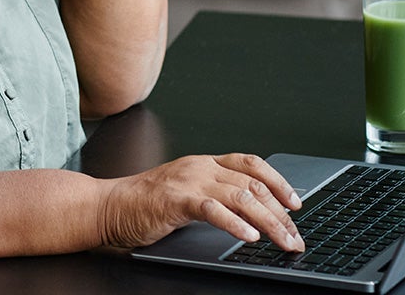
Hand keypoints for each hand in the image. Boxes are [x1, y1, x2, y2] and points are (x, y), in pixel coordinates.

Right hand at [98, 153, 304, 250]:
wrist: (109, 206)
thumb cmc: (144, 203)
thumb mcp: (186, 191)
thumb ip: (214, 194)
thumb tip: (251, 212)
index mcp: (204, 163)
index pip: (251, 164)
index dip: (278, 181)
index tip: (296, 203)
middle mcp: (200, 167)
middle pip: (253, 184)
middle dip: (281, 213)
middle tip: (295, 235)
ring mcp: (188, 181)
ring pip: (241, 197)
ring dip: (268, 222)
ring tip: (283, 241)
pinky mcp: (176, 200)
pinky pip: (213, 210)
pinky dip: (235, 224)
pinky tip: (249, 237)